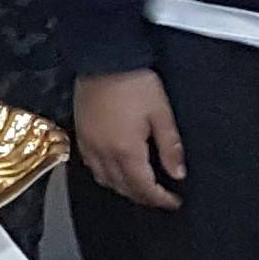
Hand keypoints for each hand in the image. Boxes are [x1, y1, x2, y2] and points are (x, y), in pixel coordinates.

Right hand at [76, 69, 183, 209]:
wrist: (104, 58)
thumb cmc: (134, 82)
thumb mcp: (161, 113)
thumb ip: (170, 147)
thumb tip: (178, 173)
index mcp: (126, 150)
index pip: (144, 187)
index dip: (161, 199)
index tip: (173, 202)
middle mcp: (104, 152)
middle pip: (123, 188)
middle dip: (143, 197)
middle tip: (160, 197)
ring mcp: (89, 144)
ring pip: (105, 180)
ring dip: (123, 188)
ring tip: (139, 186)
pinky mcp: (80, 133)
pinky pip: (91, 165)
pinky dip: (105, 174)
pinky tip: (114, 169)